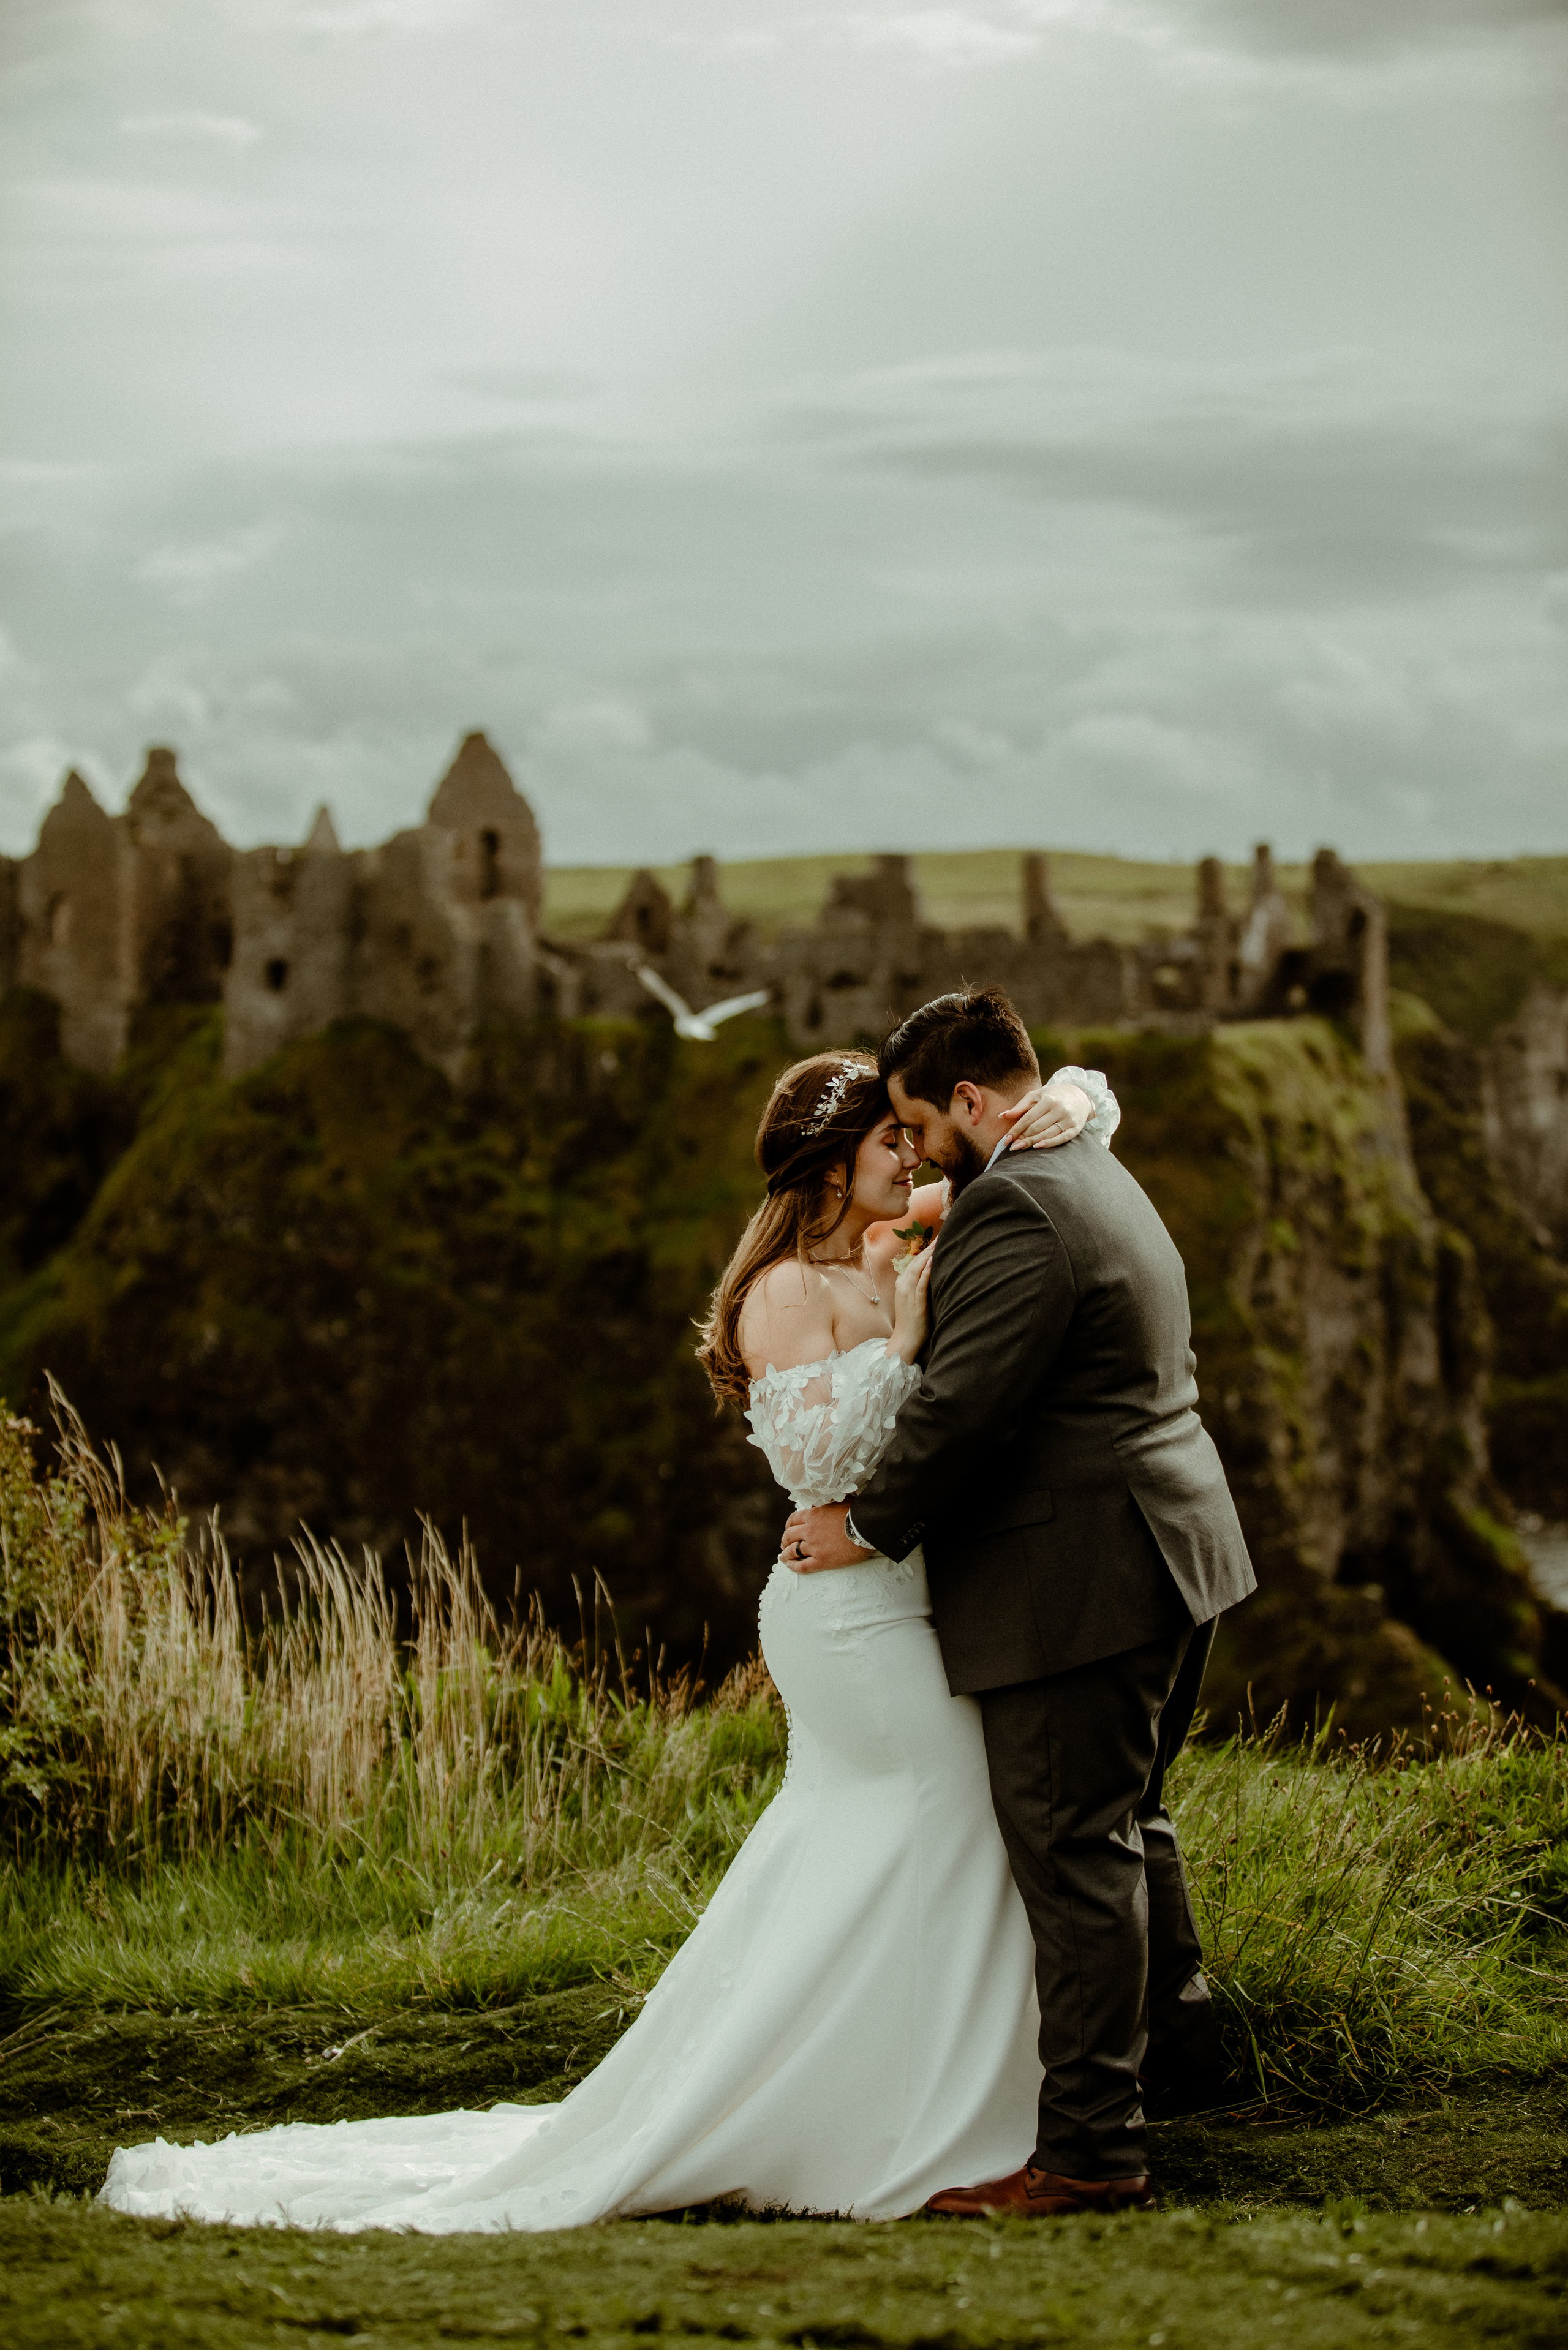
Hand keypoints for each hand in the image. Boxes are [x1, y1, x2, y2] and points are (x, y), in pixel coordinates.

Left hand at [781, 1503, 872, 1573]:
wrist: (866, 1527)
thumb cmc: (855, 1512)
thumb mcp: (837, 1502)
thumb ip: (823, 1505)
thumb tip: (815, 1506)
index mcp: (812, 1516)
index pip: (793, 1520)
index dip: (788, 1525)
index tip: (788, 1529)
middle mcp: (809, 1531)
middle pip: (789, 1536)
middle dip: (785, 1540)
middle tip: (784, 1543)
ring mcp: (814, 1547)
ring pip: (793, 1551)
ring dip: (785, 1554)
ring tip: (783, 1557)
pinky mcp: (822, 1560)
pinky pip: (803, 1566)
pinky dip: (794, 1567)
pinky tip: (790, 1566)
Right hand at [888, 1242, 934, 1363]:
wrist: (905, 1339)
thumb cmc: (912, 1321)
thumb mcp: (912, 1299)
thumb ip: (918, 1286)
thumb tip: (931, 1274)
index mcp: (902, 1283)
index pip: (914, 1262)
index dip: (925, 1250)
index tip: (936, 1240)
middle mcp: (903, 1285)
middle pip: (916, 1262)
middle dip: (928, 1248)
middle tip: (940, 1236)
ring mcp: (908, 1294)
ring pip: (917, 1269)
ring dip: (928, 1256)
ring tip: (938, 1244)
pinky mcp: (916, 1303)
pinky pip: (920, 1285)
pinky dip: (925, 1272)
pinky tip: (931, 1263)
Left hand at [1001, 1081, 1090, 1151]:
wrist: (1079, 1096)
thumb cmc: (1053, 1096)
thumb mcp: (1036, 1096)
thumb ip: (1020, 1106)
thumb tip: (1002, 1116)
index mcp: (1048, 1100)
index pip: (1028, 1118)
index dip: (1016, 1130)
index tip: (1006, 1140)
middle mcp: (1059, 1109)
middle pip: (1036, 1128)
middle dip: (1022, 1138)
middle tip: (1012, 1146)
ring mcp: (1068, 1120)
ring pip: (1047, 1134)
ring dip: (1032, 1142)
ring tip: (1020, 1148)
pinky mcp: (1076, 1129)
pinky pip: (1061, 1139)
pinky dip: (1049, 1144)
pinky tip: (1037, 1147)